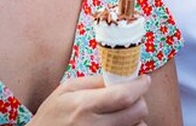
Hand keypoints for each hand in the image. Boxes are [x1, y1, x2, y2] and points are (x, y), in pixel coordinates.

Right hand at [32, 74, 150, 125]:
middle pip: (137, 112)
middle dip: (139, 101)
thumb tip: (121, 74)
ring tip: (121, 114)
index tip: (144, 80)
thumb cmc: (51, 115)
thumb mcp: (66, 90)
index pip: (124, 95)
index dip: (140, 86)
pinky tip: (117, 124)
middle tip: (132, 96)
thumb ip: (94, 81)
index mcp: (83, 106)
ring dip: (136, 119)